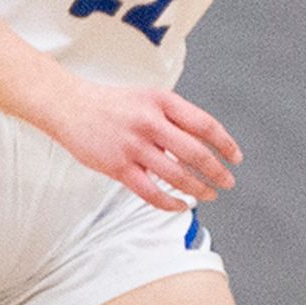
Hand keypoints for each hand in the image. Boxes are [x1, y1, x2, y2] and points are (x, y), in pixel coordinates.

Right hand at [44, 79, 239, 210]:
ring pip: (176, 175)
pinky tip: (181, 205)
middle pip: (195, 153)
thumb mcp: (149, 98)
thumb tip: (205, 145)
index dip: (225, 144)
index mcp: (162, 101)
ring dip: (198, 189)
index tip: (236, 158)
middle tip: (228, 182)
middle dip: (217, 172)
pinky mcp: (117, 166)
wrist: (69, 106)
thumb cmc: (112, 104)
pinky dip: (170, 203)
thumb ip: (175, 118)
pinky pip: (151, 192)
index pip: (205, 125)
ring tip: (208, 194)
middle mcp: (150, 121)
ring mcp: (133, 145)